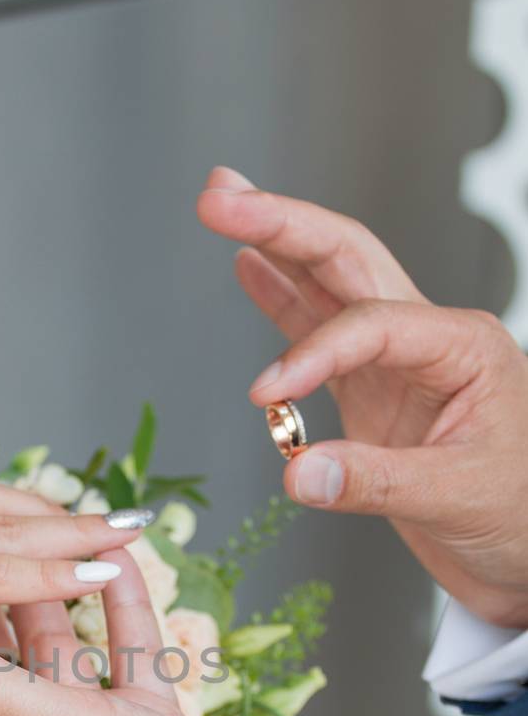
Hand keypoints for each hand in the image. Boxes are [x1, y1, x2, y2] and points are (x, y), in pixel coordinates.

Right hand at [197, 166, 527, 628]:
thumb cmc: (518, 516)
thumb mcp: (456, 498)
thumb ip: (375, 483)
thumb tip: (298, 476)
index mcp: (463, 346)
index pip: (369, 325)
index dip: (310, 352)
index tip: (266, 394)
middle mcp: (429, 338)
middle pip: (347, 259)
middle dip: (283, 225)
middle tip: (219, 200)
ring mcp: (397, 362)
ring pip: (329, 285)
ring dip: (275, 244)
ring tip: (219, 205)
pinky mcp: (373, 391)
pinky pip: (320, 332)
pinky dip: (281, 300)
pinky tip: (248, 266)